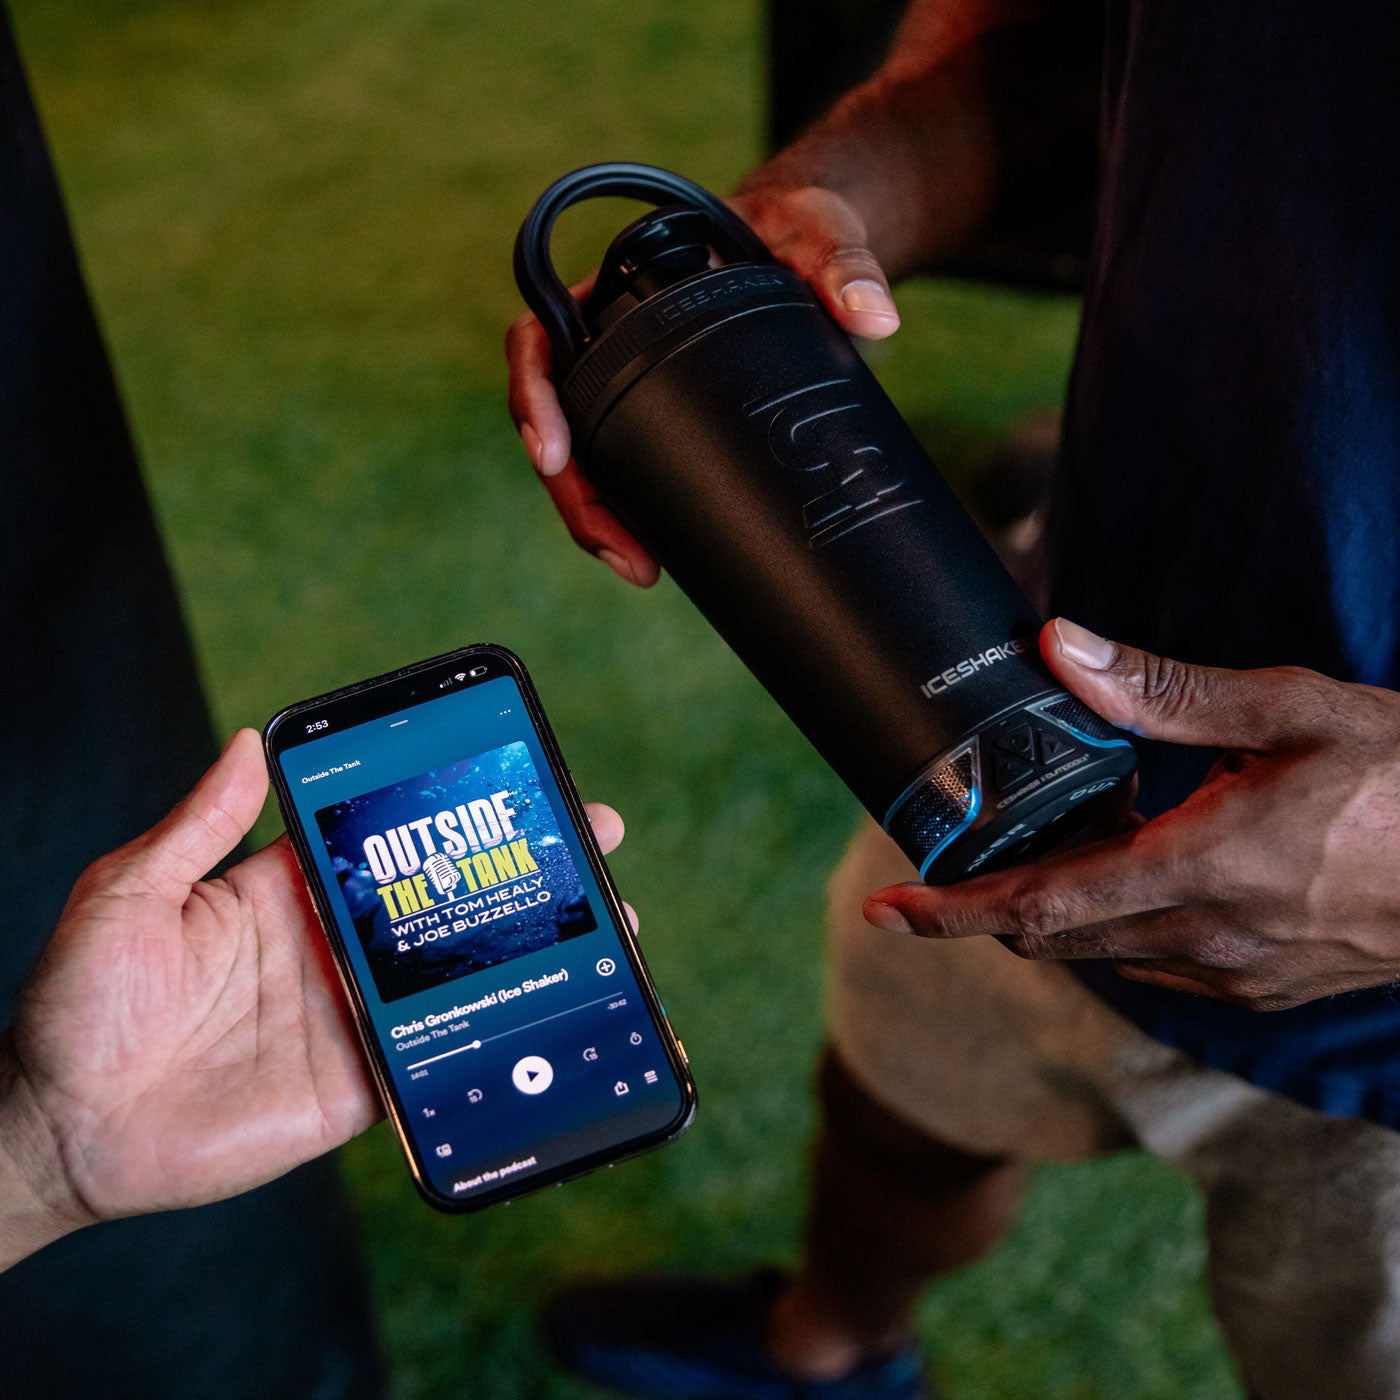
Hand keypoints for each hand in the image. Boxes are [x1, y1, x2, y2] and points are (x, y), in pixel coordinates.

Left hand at [0, 730, 629, 1267]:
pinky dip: (497, 1042)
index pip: (390, 837)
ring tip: (607, 929)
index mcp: (290, 890)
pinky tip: (553, 1017)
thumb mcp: (128, 893)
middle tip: (597, 845)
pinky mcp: (359, 1084)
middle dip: (522, 869)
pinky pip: (439, 1059)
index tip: (514, 778)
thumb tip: (245, 740)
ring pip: (460, 975)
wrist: (64, 1131)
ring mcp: (354, 1015)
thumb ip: (196, 826)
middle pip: (446, 900)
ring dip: (529, 951)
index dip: (452, 808)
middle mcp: (334, 946)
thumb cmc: (79, 1004)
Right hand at [504, 184, 899, 587]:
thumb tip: (877, 317)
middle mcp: (609, 341)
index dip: (535, 399)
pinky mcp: (665, 417)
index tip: (555, 454)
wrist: (815, 253)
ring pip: (589, 460)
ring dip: (601, 521)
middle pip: (560, 424)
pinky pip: (628, 470)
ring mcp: (634, 384)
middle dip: (578, 497)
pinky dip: (635, 515)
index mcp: (615, 288)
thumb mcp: (816, 234)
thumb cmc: (798, 227)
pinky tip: (658, 555)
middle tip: (623, 554)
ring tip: (641, 569)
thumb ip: (843, 263)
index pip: (541, 340)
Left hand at [863, 619, 1399, 1010]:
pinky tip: (1143, 861)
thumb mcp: (1292, 711)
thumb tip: (1058, 648)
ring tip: (1066, 836)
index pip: (1036, 908)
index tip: (886, 911)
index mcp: (1202, 870)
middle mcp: (1206, 941)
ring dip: (1060, 906)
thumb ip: (1163, 692)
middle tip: (965, 850)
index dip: (950, 914)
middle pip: (1052, 936)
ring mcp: (1236, 978)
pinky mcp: (1262, 990)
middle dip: (992, 902)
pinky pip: (1155, 962)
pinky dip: (1119, 919)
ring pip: (1100, 950)